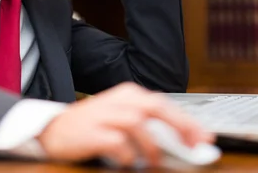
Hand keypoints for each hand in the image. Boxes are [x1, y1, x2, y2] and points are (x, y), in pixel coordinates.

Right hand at [36, 82, 214, 167]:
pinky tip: (128, 162)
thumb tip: (181, 143)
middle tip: (194, 147)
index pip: (165, 104)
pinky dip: (127, 155)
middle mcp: (119, 100)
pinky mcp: (91, 131)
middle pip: (156, 107)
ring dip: (151, 146)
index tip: (205, 138)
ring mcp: (104, 114)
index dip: (188, 121)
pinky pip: (117, 142)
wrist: (52, 129)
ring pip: (138, 123)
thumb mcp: (121, 120)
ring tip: (153, 161)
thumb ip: (149, 127)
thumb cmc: (92, 127)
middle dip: (180, 126)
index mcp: (129, 94)